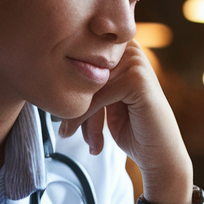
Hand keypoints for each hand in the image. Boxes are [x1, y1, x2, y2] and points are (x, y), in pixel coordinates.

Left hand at [57, 39, 194, 203]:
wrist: (159, 155)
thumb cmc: (131, 129)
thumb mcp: (104, 101)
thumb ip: (86, 83)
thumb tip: (44, 73)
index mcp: (121, 49)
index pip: (80, 62)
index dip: (67, 89)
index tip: (56, 115)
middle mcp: (130, 49)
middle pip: (84, 73)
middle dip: (72, 104)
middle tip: (65, 132)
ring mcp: (136, 62)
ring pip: (88, 86)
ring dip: (77, 115)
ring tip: (70, 136)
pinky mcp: (137, 80)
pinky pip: (98, 97)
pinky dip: (87, 119)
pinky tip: (91, 141)